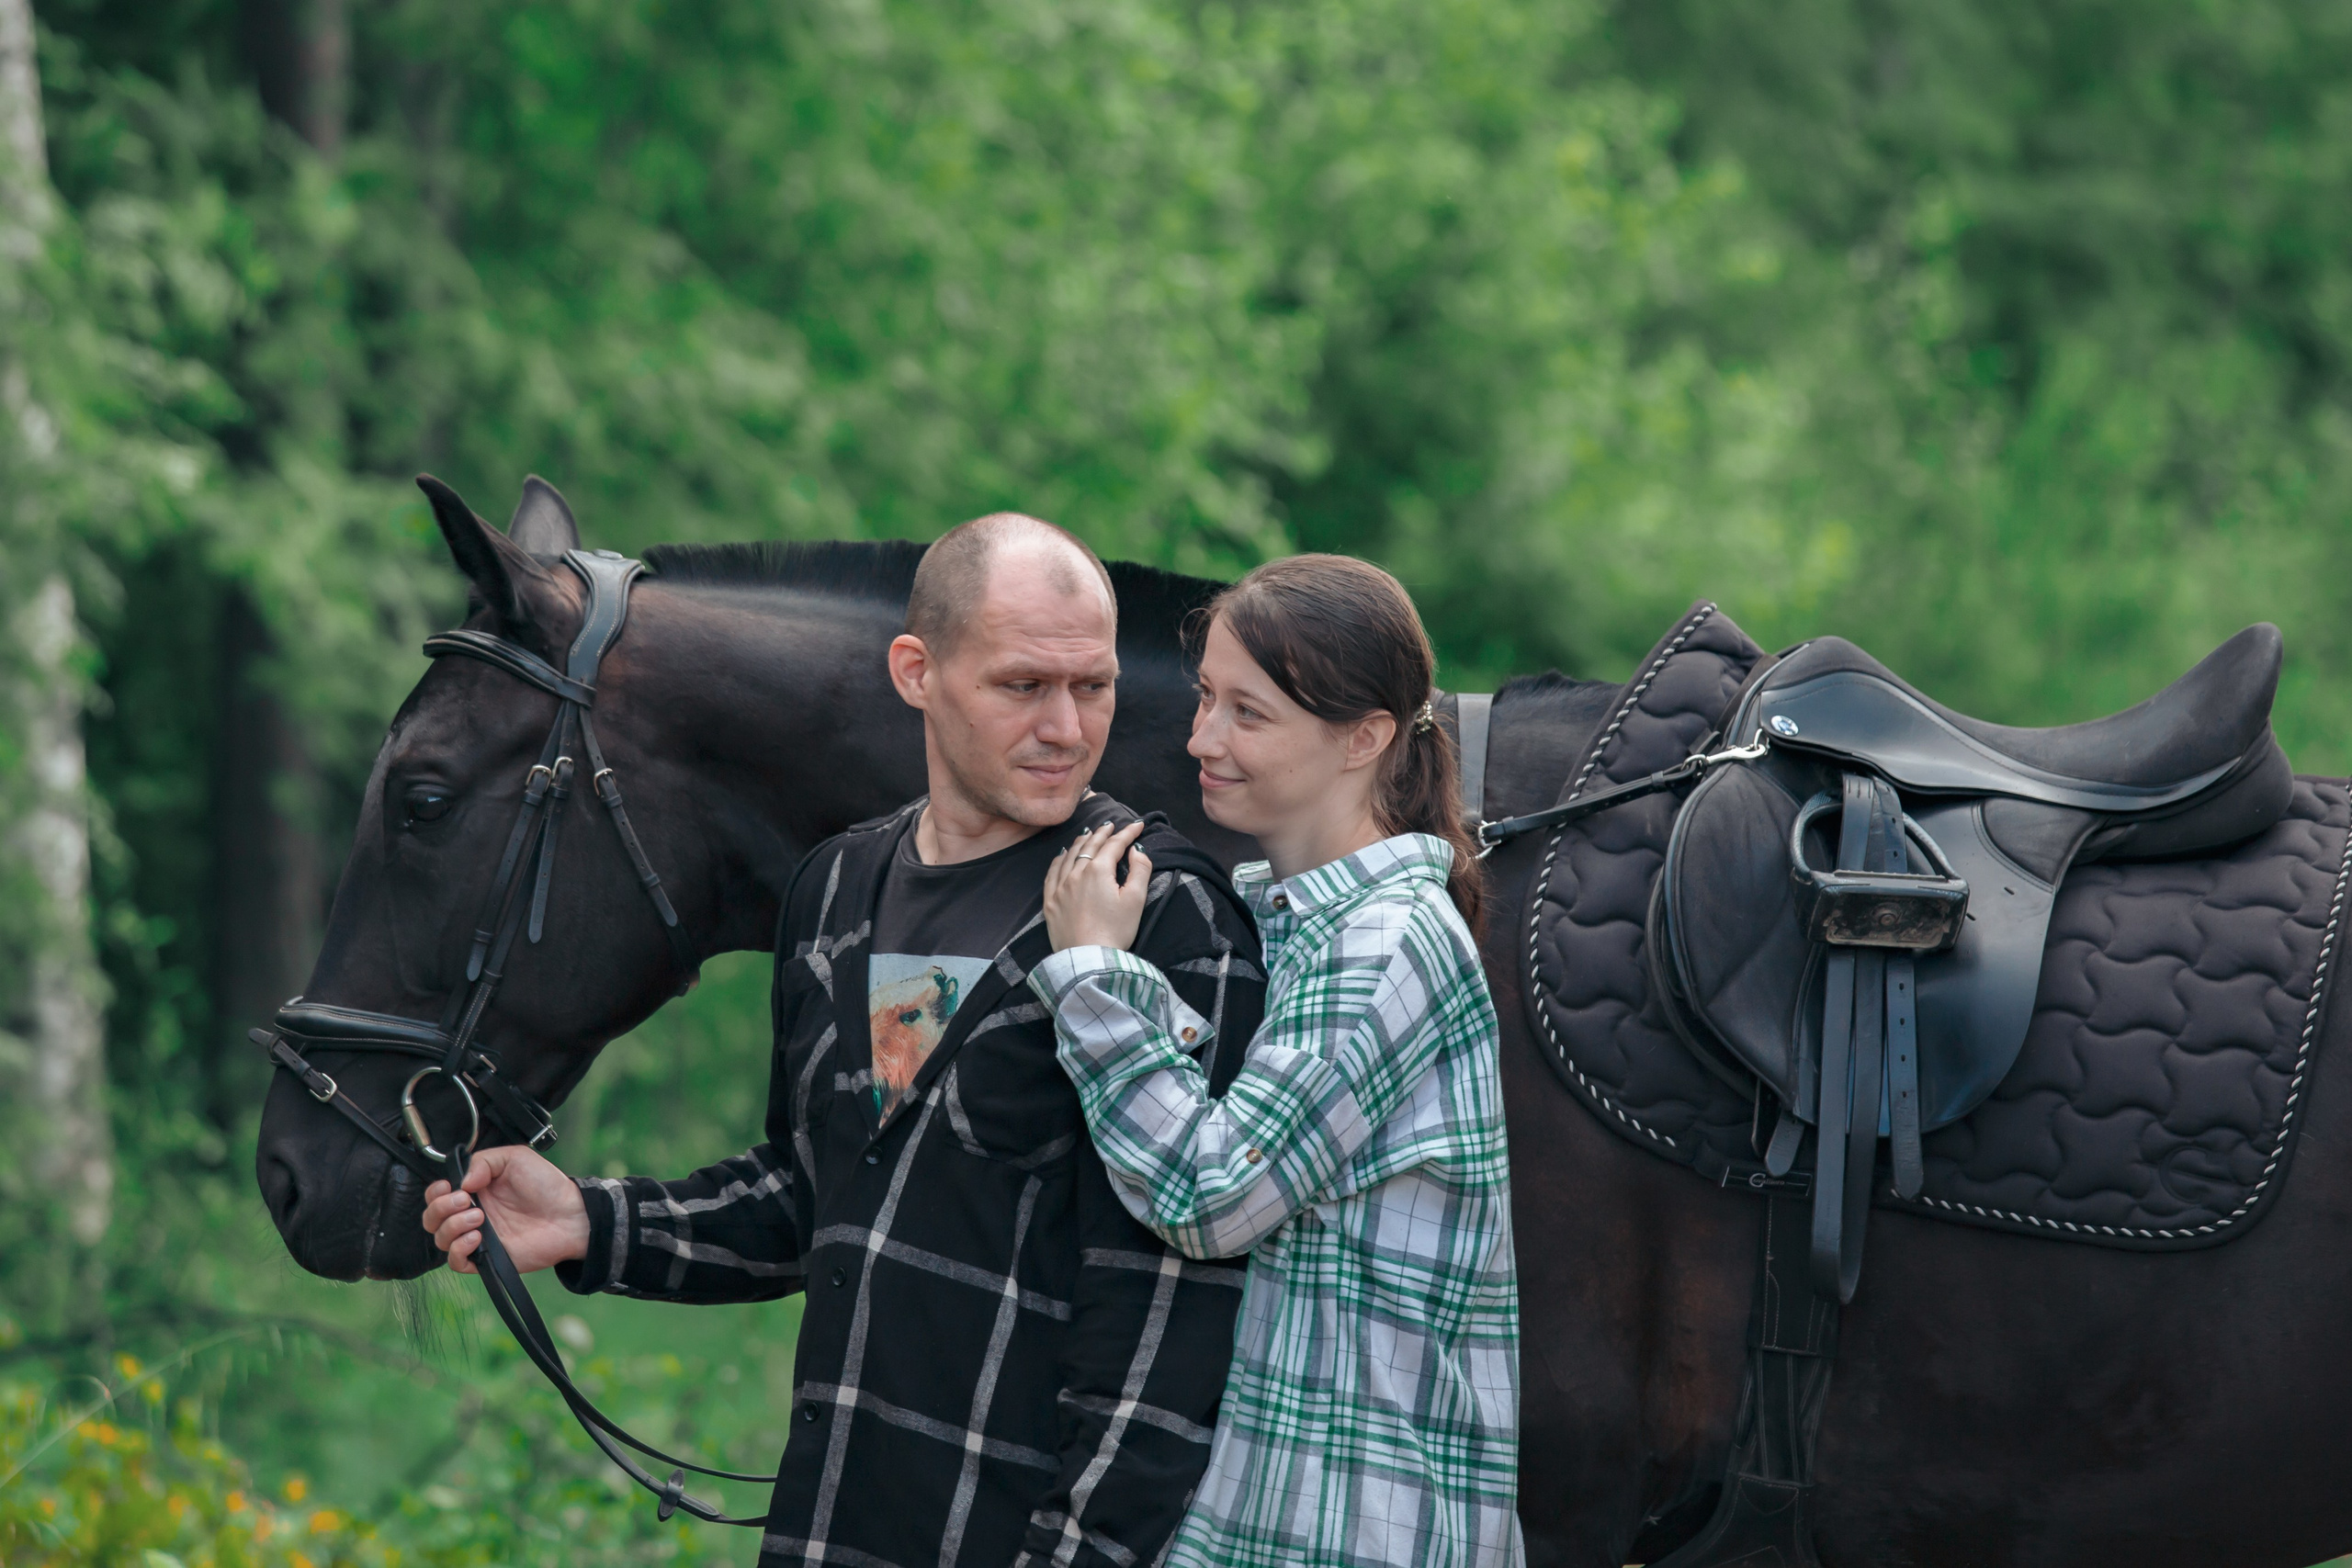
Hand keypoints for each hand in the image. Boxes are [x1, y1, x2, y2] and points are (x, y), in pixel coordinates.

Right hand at [420, 1144, 590, 1275]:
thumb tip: (461, 1182)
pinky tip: (477, 1238)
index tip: (449, 1187)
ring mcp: (477, 1237)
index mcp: (474, 1190)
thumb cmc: (546, 1185)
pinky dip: (458, 1250)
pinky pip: (456, 1262)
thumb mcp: (515, 1158)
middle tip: (465, 1200)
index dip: (435, 1192)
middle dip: (440, 1208)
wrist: (570, 1215)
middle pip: (431, 1218)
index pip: (437, 1194)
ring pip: (439, 1239)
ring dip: (451, 1226)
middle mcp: (471, 1213)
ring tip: (479, 1218)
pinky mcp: (486, 1258)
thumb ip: (483, 1161)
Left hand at [1044, 821, 1151, 952]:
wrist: (1088, 960)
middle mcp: (1076, 873)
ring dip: (1082, 842)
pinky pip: (1052, 872)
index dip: (1128, 833)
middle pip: (1091, 846)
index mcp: (1099, 871)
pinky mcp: (1050, 902)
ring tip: (1089, 834)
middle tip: (1111, 825)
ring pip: (1070, 855)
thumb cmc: (1116, 931)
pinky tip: (1063, 854)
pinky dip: (1060, 859)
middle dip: (1103, 833)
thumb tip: (1137, 850)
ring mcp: (1060, 887)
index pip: (1115, 844)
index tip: (1139, 825)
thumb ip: (1140, 870)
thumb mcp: (1136, 900)